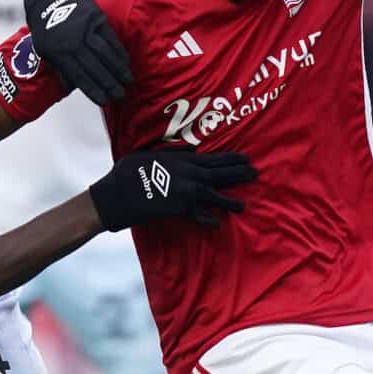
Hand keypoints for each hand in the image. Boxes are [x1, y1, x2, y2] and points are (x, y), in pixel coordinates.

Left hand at [24, 0, 130, 103]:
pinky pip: (111, 39)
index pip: (80, 77)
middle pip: (96, 68)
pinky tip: (126, 63)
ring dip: (119, 70)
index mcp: (58, 52)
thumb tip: (71, 86)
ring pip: (106, 55)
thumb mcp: (44, 47)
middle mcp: (73, 42)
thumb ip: (59, 66)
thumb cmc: (45, 24)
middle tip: (121, 96)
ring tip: (128, 82)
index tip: (105, 101)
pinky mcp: (97, 18)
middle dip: (110, 84)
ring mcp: (86, 29)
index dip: (94, 90)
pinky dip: (120, 52)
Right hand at [89, 147, 256, 230]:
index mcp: (182, 159)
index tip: (245, 158)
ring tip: (243, 205)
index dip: (230, 159)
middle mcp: (189, 174)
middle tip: (255, 173)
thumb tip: (192, 150)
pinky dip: (207, 220)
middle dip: (238, 173)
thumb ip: (173, 153)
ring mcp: (186, 191)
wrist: (117, 194)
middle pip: (219, 173)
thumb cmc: (128, 172)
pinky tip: (217, 223)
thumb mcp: (149, 154)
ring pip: (214, 195)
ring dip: (229, 200)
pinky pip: (199, 215)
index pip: (212, 158)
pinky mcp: (180, 208)